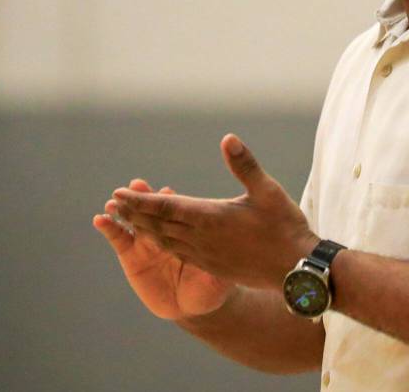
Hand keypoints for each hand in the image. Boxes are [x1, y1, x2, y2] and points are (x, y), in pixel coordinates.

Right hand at [93, 179, 233, 319]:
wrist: (192, 304)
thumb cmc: (212, 284)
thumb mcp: (220, 279)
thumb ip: (221, 275)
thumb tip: (230, 271)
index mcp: (190, 229)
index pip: (180, 213)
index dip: (172, 202)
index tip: (166, 191)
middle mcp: (167, 230)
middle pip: (154, 210)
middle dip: (145, 198)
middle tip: (137, 186)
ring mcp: (147, 241)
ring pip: (134, 220)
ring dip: (123, 209)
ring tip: (114, 202)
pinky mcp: (131, 255)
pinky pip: (119, 238)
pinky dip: (109, 228)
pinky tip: (100, 220)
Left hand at [110, 133, 318, 290]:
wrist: (295, 269)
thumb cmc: (284, 227)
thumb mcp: (267, 191)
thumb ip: (244, 165)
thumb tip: (228, 138)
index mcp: (211, 217)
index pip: (166, 207)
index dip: (141, 200)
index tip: (120, 193)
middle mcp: (202, 239)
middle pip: (158, 225)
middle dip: (135, 213)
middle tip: (113, 204)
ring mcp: (205, 255)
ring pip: (165, 242)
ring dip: (144, 229)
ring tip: (128, 220)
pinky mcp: (211, 267)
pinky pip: (177, 253)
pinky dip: (161, 244)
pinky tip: (158, 241)